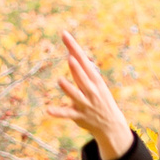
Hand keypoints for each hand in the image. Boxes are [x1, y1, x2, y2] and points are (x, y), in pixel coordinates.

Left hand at [47, 32, 133, 159]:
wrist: (111, 125)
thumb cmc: (100, 99)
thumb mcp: (95, 84)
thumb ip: (82, 72)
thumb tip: (71, 56)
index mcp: (95, 80)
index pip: (83, 60)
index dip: (73, 47)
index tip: (64, 34)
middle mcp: (90, 90)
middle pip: (81, 75)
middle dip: (76, 67)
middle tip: (70, 56)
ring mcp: (85, 103)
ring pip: (75, 95)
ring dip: (69, 88)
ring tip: (60, 80)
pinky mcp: (79, 116)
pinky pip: (67, 114)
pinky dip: (58, 113)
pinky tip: (48, 110)